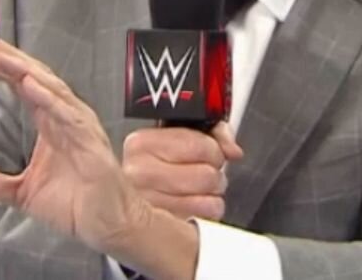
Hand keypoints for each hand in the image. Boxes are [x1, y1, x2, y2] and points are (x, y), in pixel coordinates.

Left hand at [0, 27, 155, 254]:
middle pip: (33, 75)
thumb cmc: (74, 204)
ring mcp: (80, 125)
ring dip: (24, 70)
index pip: (19, 84)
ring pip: (50, 88)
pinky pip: (70, 114)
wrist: (107, 225)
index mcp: (49, 120)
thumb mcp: (20, 192)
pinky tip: (32, 86)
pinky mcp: (91, 141)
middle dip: (6, 55)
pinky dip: (51, 99)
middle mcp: (64, 115)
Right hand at [122, 124, 241, 220]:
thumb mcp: (181, 136)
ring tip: (201, 189)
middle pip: (205, 174)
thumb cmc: (161, 166)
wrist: (129, 203)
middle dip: (214, 173)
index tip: (211, 152)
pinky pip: (204, 217)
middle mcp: (138, 173)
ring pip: (207, 198)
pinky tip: (196, 204)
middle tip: (206, 173)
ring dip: (213, 194)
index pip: (197, 145)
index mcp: (140, 144)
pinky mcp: (159, 229)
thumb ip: (213, 134)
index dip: (214, 150)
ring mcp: (147, 203)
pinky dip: (209, 211)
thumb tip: (232, 150)